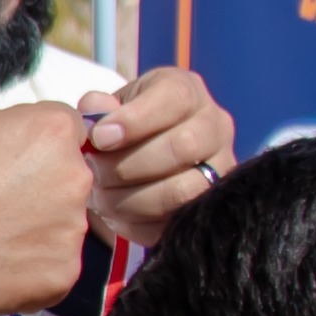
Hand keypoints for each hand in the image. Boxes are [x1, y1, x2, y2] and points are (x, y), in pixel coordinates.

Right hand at [0, 97, 100, 315]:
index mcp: (50, 132)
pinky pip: (52, 267)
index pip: (67, 129)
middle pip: (69, 179)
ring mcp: (71, 230)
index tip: (18, 161)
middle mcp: (73, 178)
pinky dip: (29, 269)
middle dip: (40, 188)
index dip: (38, 145)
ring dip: (36, 230)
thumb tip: (1, 143)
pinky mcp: (62, 274)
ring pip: (62, 226)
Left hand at [89, 66, 235, 246]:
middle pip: (184, 146)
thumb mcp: (110, 109)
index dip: (135, 120)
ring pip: (184, 189)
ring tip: (101, 195)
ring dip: (132, 198)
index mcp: (189, 92)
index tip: (100, 138)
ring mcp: (221, 169)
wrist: (138, 162)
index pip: (176, 98)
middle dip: (129, 164)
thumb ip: (98, 109)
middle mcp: (215, 127)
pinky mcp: (210, 207)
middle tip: (96, 170)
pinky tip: (116, 214)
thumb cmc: (121, 129)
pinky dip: (139, 223)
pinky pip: (176, 222)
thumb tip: (94, 111)